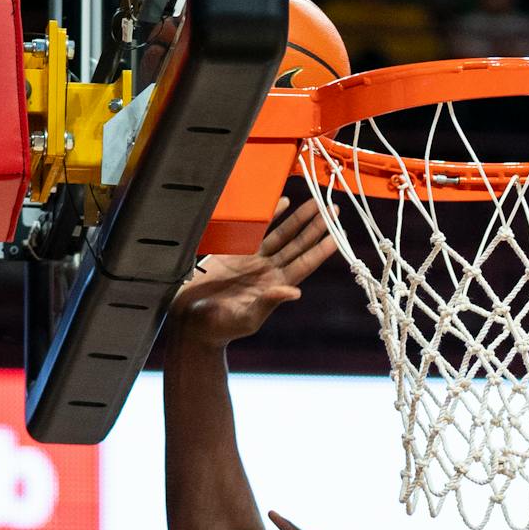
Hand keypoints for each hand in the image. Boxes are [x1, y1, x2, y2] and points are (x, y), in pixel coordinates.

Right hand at [169, 199, 337, 346]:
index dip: (321, 249)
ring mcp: (254, 260)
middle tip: (334, 209)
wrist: (190, 320)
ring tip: (315, 203)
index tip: (338, 235)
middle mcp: (269, 271)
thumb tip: (294, 292)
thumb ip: (268, 303)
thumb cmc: (218, 326)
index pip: (305, 263)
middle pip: (299, 244)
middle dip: (316, 227)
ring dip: (299, 219)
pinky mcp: (235, 251)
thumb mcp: (247, 318)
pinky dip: (270, 216)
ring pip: (282, 234)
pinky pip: (257, 229)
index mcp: (275, 286)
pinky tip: (283, 202)